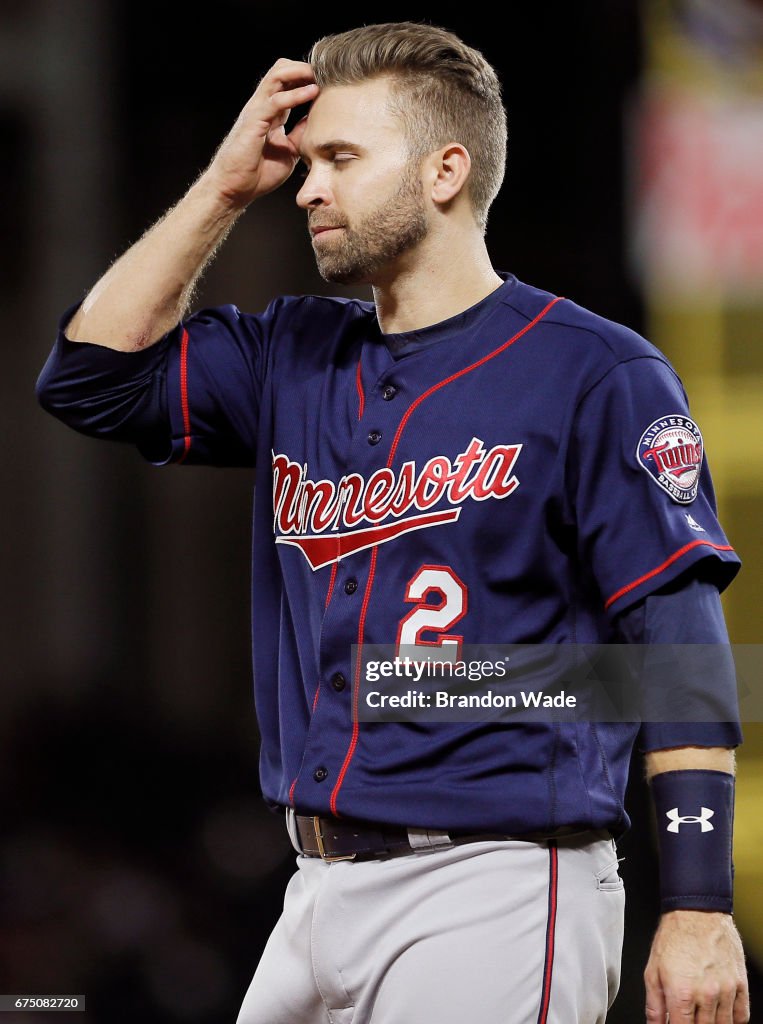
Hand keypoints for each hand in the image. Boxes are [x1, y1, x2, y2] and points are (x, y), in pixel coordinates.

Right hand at [203, 58, 317, 207]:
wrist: (235, 189)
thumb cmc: (258, 174)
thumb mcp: (289, 151)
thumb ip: (300, 134)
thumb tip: (317, 121)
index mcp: (272, 113)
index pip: (288, 83)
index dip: (307, 78)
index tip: (330, 80)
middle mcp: (263, 106)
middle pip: (282, 70)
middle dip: (304, 67)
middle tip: (327, 73)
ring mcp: (257, 111)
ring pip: (277, 76)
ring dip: (300, 72)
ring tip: (320, 74)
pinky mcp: (253, 121)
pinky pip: (276, 101)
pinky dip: (295, 95)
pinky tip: (313, 92)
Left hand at [644, 910, 748, 1021]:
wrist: (697, 911)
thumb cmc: (674, 936)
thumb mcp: (652, 970)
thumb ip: (654, 1004)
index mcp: (681, 992)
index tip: (675, 1023)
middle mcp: (706, 994)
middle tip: (687, 1015)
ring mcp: (726, 990)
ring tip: (701, 1014)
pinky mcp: (740, 984)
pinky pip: (741, 1016)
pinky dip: (731, 1020)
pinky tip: (719, 1013)